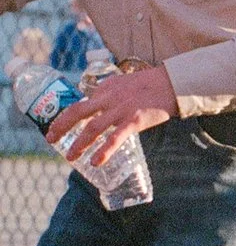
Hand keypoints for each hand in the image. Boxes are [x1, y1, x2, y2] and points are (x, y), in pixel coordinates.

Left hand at [50, 64, 176, 165]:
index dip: (67, 117)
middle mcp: (109, 98)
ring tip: (70, 157)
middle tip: (50, 139)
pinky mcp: (135, 120)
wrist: (174, 83)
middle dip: (61, 127)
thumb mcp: (126, 85)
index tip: (59, 128)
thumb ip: (112, 96)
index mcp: (106, 89)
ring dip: (78, 144)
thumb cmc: (153, 86)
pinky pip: (115, 138)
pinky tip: (95, 161)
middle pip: (77, 112)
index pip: (82, 104)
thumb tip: (102, 108)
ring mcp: (121, 109)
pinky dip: (104, 150)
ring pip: (92, 128)